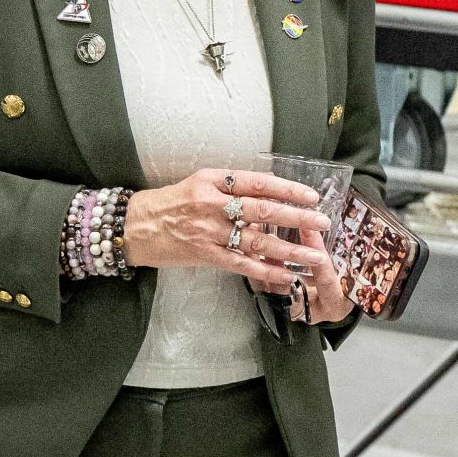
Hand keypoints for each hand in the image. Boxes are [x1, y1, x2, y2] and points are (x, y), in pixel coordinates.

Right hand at [122, 166, 331, 305]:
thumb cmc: (169, 203)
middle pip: (262, 210)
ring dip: (289, 249)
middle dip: (296, 217)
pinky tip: (286, 275)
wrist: (134, 227)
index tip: (310, 195)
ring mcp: (208, 231)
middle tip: (323, 222)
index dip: (286, 188)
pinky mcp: (205, 255)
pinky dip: (266, 271)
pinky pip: (242, 264)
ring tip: (315, 255)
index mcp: (212, 180)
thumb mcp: (198, 183)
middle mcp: (212, 204)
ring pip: (256, 240)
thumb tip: (270, 190)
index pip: (256, 182)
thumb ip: (231, 186)